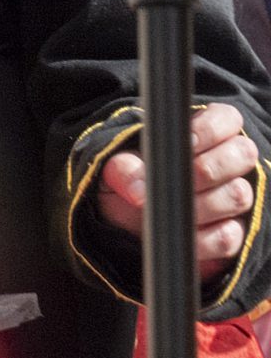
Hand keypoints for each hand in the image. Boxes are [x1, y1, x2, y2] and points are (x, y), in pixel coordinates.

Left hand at [98, 104, 261, 266]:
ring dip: (202, 205)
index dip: (209, 130)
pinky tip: (181, 235)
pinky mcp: (235, 231)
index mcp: (205, 133)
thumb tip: (138, 188)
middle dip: (205, 170)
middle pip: (242, 154)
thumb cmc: (129, 183)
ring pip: (239, 194)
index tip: (186, 143)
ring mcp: (236, 195)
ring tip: (170, 209)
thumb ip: (123, 168)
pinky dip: (203, 238)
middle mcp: (229, 161)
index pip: (226, 118)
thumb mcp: (117, 170)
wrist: (128, 223)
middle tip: (175, 183)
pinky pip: (231, 234)